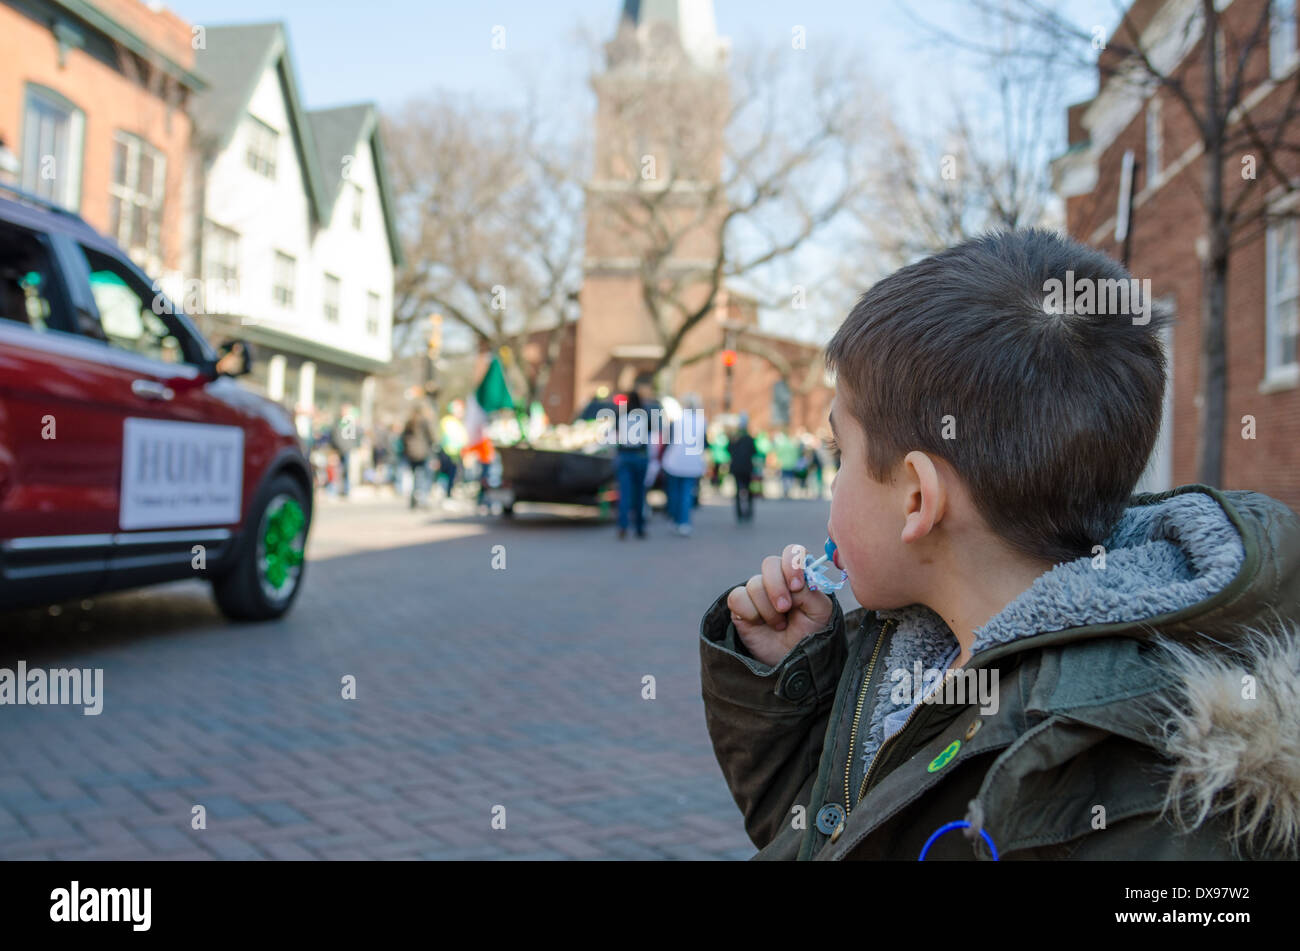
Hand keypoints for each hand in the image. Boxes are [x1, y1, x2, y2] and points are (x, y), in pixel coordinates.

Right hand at [727, 543, 832, 667]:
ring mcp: (757, 592)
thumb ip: (809, 591)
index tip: (797, 586)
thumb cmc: (810, 634)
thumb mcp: (820, 612)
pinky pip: (737, 597)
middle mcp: (777, 580)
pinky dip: (750, 613)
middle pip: (770, 563)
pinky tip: (760, 624)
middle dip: (777, 587)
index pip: (792, 553)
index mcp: (798, 576)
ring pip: (754, 584)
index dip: (792, 565)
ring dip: (768, 609)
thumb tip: (792, 582)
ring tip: (779, 625)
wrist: (792, 661)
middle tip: (785, 609)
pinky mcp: (740, 605)